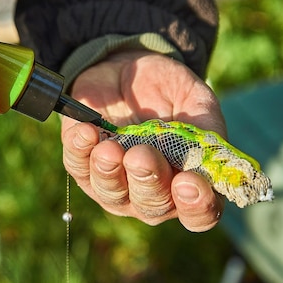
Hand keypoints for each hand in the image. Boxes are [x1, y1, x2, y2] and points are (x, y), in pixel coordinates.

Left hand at [62, 50, 225, 231]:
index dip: (195, 205)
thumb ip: (204, 126)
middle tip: (142, 155)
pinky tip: (86, 132)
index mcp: (188, 183)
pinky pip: (77, 166)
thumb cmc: (167, 92)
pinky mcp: (81, 165)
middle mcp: (152, 194)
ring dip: (109, 171)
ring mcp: (114, 184)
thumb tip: (203, 152)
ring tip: (109, 148)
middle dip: (146, 181)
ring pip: (110, 192)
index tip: (188, 181)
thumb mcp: (194, 99)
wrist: (127, 70)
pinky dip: (80, 151)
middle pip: (151, 206)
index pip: (198, 212)